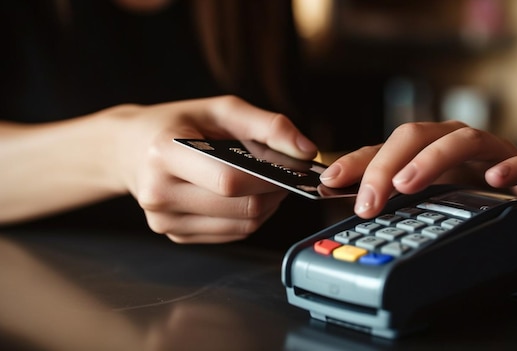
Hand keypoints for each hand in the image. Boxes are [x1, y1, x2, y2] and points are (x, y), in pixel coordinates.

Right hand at [108, 95, 317, 242]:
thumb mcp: (219, 110)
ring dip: (267, 207)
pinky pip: (230, 235)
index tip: (293, 167)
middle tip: (285, 175)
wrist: (128, 148)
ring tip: (267, 183)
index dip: (270, 178)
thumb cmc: (176, 124)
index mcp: (164, 154)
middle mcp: (159, 193)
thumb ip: (267, 125)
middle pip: (241, 207)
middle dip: (275, 193)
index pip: (230, 180)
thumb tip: (307, 150)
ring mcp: (164, 220)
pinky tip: (246, 196)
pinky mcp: (174, 235)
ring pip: (241, 227)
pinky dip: (249, 218)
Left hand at [320, 121, 516, 217]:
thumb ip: (395, 199)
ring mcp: (493, 153)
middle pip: (417, 135)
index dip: (357, 162)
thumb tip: (355, 207)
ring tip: (408, 185)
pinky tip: (494, 179)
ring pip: (463, 140)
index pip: (386, 148)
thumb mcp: (427, 198)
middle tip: (368, 200)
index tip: (331, 181)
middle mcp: (456, 143)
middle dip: (386, 165)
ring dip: (432, 159)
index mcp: (428, 149)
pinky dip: (509, 167)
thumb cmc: (473, 193)